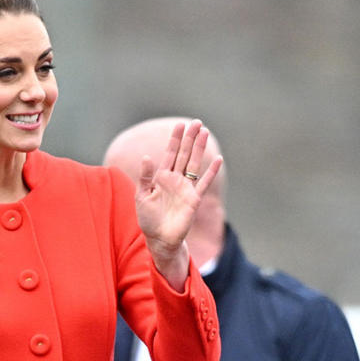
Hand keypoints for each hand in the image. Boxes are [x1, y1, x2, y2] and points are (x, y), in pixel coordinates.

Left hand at [134, 119, 223, 288]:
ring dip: (200, 149)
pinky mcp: (194, 199)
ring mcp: (186, 188)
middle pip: (184, 154)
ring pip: (195, 164)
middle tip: (196, 122)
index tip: (179, 125)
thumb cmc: (148, 218)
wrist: (159, 238)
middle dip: (190, 138)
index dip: (175, 140)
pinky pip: (204, 183)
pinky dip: (211, 172)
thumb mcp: (141, 196)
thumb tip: (147, 157)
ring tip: (205, 132)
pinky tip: (218, 159)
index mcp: (161, 177)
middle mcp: (175, 180)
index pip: (170, 154)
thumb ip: (145, 177)